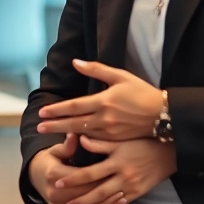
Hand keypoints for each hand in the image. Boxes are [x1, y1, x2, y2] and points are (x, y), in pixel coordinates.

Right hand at [28, 133, 127, 203]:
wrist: (34, 175)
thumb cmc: (49, 159)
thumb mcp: (56, 150)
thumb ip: (67, 145)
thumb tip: (74, 135)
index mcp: (55, 175)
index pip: (81, 180)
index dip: (99, 180)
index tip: (115, 178)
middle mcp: (55, 193)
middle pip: (85, 198)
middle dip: (105, 197)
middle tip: (123, 193)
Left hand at [36, 59, 163, 140]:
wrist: (163, 114)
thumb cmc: (142, 92)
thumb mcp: (120, 76)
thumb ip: (96, 70)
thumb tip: (76, 62)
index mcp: (103, 101)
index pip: (74, 106)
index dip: (56, 109)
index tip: (42, 112)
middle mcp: (104, 118)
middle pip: (73, 123)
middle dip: (54, 125)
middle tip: (39, 127)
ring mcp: (109, 132)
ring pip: (81, 133)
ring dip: (65, 133)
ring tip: (51, 132)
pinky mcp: (115, 140)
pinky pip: (94, 140)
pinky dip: (81, 140)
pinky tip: (72, 139)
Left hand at [52, 136, 176, 203]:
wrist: (167, 154)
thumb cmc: (141, 143)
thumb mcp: (120, 140)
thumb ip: (99, 143)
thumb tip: (80, 139)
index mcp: (115, 161)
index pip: (90, 173)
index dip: (73, 179)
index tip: (58, 183)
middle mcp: (122, 176)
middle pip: (97, 193)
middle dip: (79, 201)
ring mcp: (130, 187)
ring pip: (107, 203)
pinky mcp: (137, 194)